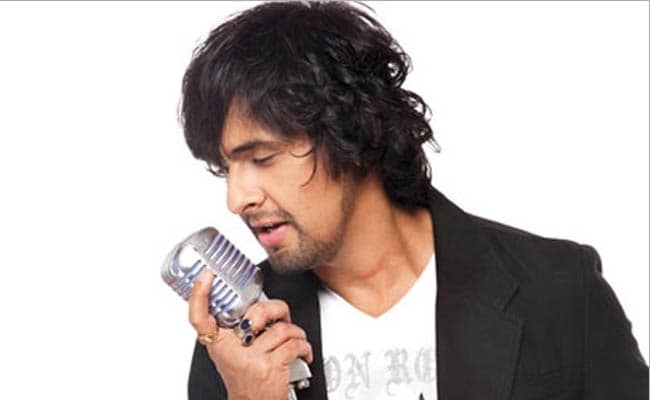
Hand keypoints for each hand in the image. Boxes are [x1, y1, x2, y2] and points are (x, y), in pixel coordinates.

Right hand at [189, 269, 312, 399]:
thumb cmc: (245, 379)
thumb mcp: (231, 354)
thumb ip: (235, 331)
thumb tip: (253, 306)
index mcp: (219, 345)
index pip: (200, 318)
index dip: (200, 295)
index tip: (206, 277)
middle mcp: (232, 351)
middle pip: (256, 312)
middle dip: (277, 310)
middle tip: (281, 316)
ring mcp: (251, 359)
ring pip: (282, 328)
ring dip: (295, 332)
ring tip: (294, 338)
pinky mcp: (270, 367)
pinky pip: (294, 344)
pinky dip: (304, 346)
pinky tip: (302, 351)